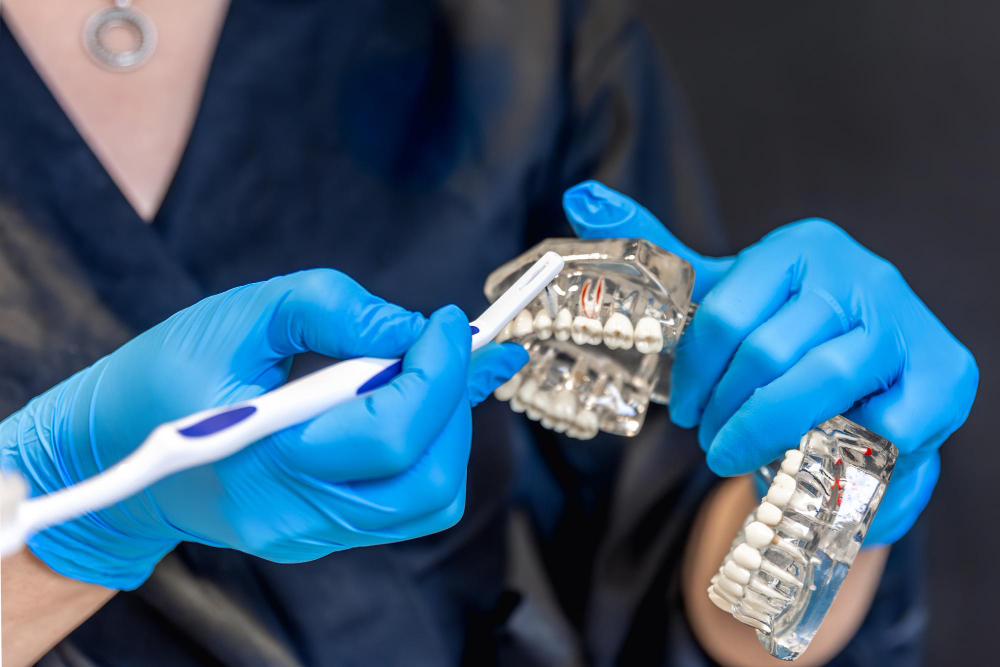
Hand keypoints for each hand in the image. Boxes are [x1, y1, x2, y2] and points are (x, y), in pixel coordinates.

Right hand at [0, 270, 526, 588]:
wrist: (112, 451)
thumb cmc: (164, 376)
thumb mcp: (238, 316)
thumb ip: (329, 308)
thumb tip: (412, 328)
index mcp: (265, 461)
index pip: (390, 434)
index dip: (439, 371)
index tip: (449, 321)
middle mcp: (294, 515)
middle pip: (426, 480)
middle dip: (454, 403)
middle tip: (449, 344)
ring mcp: (309, 533)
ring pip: (428, 500)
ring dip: (448, 429)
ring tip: (437, 370)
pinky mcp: (320, 532)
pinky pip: (405, 504)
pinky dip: (431, 449)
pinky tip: (426, 399)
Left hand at [563, 180, 977, 544]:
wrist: (874, 373)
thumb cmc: (788, 331)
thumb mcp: (723, 292)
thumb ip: (660, 253)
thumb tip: (581, 196)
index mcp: (803, 247)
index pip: (723, 316)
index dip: (694, 376)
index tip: (684, 410)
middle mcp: (860, 274)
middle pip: (765, 354)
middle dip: (726, 412)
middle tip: (711, 441)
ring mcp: (905, 322)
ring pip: (819, 387)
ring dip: (770, 434)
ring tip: (743, 454)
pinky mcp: (946, 372)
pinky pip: (888, 423)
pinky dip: (848, 448)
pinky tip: (822, 452)